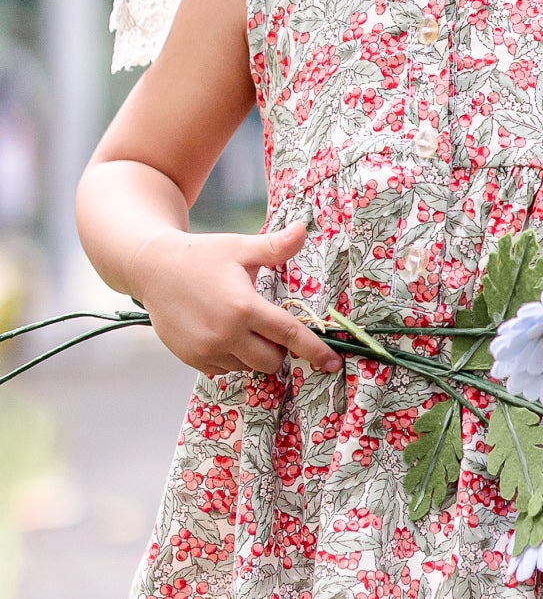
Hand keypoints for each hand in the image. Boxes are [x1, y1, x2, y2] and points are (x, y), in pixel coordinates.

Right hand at [128, 220, 342, 378]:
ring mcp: (206, 350)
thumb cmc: (201, 255)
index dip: (315, 349)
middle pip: (272, 360)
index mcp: (243, 307)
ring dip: (254, 352)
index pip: (289, 335)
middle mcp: (225, 334)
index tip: (334, 362)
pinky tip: (222, 331)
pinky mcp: (192, 359)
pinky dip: (232, 356)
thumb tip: (304, 230)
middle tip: (267, 322)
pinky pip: (225, 368)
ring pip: (248, 366)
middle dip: (279, 348)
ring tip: (240, 323)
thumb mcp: (240, 247)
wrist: (152, 268)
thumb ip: (274, 247)